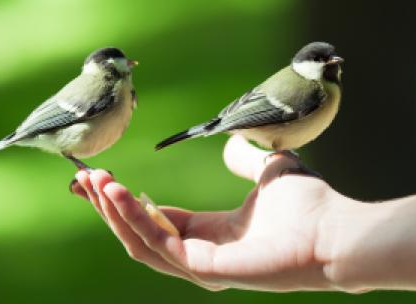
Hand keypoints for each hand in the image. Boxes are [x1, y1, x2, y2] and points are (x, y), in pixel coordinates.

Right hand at [71, 135, 362, 291]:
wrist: (334, 230)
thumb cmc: (310, 205)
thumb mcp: (267, 170)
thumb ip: (243, 159)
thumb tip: (226, 146)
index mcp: (212, 233)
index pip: (156, 219)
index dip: (125, 199)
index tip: (98, 175)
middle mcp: (201, 252)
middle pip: (139, 232)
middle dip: (107, 206)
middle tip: (81, 178)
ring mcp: (201, 266)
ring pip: (140, 241)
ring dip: (113, 211)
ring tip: (93, 181)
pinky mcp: (205, 270)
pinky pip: (158, 244)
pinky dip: (134, 218)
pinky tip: (117, 191)